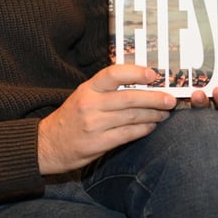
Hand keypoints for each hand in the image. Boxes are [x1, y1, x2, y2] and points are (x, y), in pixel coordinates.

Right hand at [37, 64, 176, 174]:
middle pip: (129, 98)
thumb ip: (105, 89)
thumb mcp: (83, 96)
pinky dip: (143, 129)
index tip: (153, 74)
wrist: (48, 144)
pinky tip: (151, 127)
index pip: (113, 74)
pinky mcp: (98, 143)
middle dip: (154, 98)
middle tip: (170, 99)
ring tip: (164, 114)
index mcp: (87, 89)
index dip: (135, 72)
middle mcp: (90, 104)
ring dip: (152, 115)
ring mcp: (93, 124)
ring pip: (131, 117)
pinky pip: (127, 134)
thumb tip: (139, 82)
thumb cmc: (71, 118)